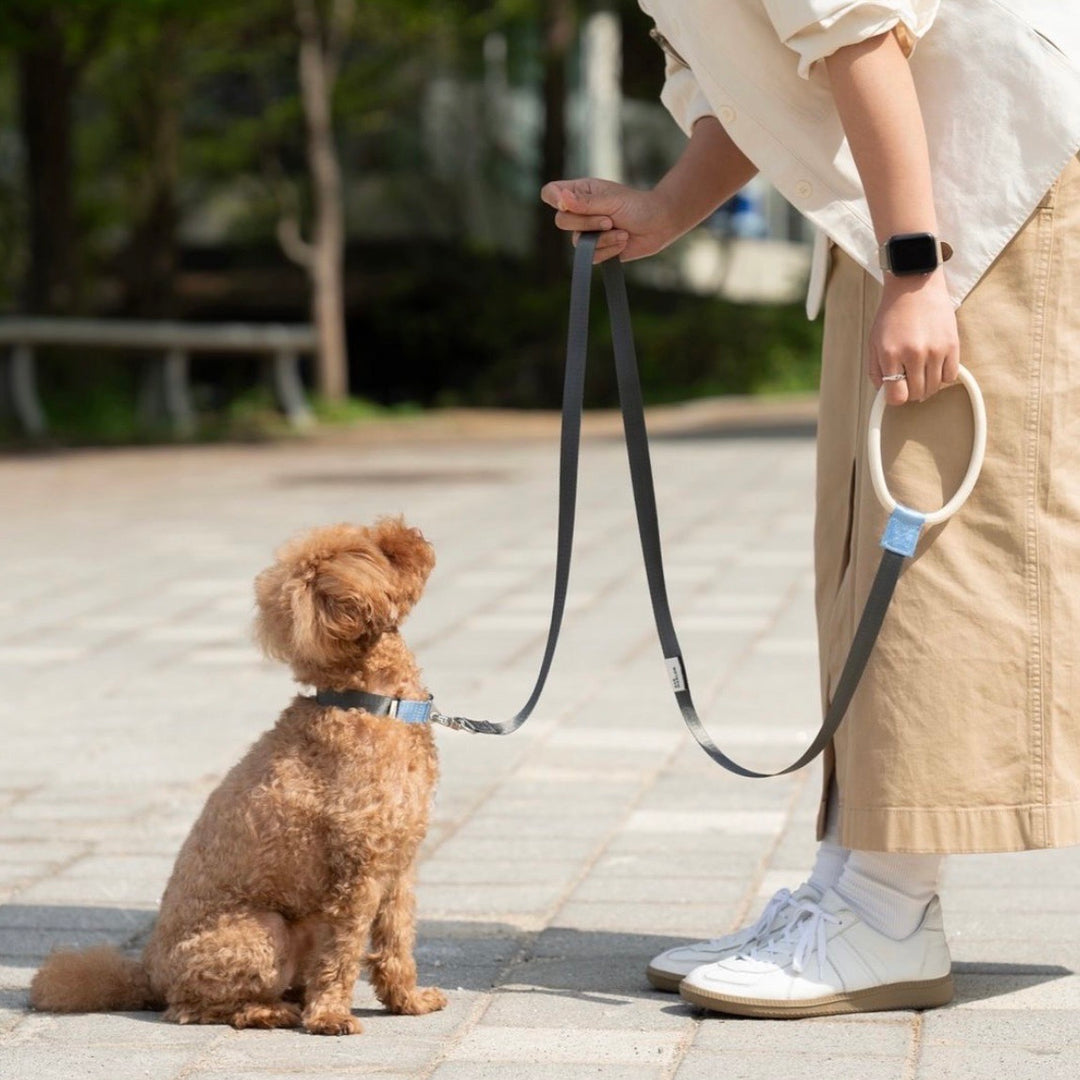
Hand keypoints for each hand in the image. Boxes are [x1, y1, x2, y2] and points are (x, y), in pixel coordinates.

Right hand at [539, 178, 678, 263]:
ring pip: (577, 242)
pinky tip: (622, 241)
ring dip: (602, 238)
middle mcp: (579, 212)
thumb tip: (561, 198)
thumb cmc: (637, 206)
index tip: (567, 204)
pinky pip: (591, 256)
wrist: (658, 225)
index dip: (553, 199)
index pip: (550, 193)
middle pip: (561, 221)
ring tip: (621, 231)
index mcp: (579, 192)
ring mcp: (586, 232)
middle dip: (587, 223)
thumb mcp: (611, 200)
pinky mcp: (596, 250)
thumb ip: (585, 203)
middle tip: (609, 219)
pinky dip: (609, 249)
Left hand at [869, 271, 959, 405]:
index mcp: (891, 354)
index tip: (896, 392)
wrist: (915, 286)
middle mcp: (914, 354)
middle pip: (916, 394)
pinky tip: (934, 366)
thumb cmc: (892, 314)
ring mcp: (935, 350)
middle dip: (911, 391)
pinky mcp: (952, 345)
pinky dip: (942, 376)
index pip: (896, 396)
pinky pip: (950, 376)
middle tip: (908, 379)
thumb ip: (876, 371)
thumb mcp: (874, 342)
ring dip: (926, 385)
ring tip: (920, 371)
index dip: (895, 398)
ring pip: (934, 388)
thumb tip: (884, 393)